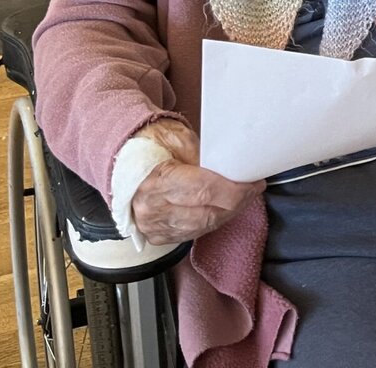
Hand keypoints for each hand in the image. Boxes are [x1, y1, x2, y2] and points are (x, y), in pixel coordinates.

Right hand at [128, 119, 263, 244]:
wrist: (121, 162)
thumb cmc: (151, 146)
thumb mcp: (177, 138)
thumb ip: (203, 155)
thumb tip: (230, 167)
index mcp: (157, 180)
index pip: (204, 191)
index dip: (234, 191)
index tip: (253, 184)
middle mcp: (152, 208)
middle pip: (207, 213)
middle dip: (236, 203)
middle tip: (253, 190)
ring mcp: (153, 226)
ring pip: (202, 227)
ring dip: (227, 215)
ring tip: (241, 199)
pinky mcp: (157, 235)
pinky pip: (192, 234)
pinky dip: (211, 222)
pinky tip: (223, 211)